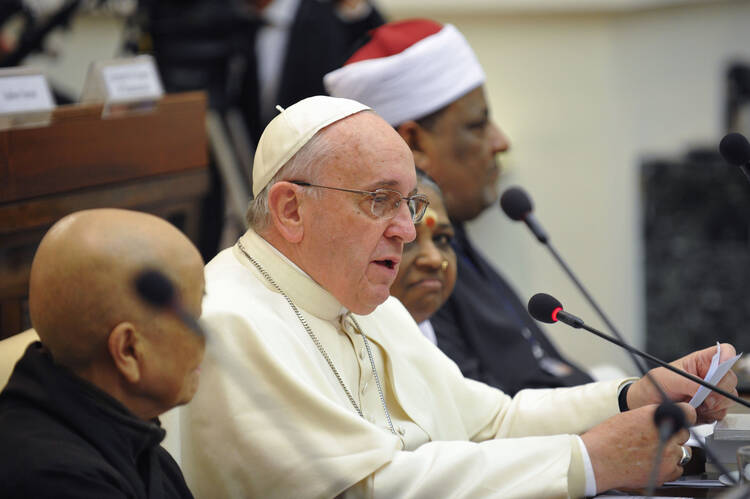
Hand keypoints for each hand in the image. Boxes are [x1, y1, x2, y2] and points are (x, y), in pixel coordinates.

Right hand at [582, 403, 696, 492]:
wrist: (597, 459)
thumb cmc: (607, 438)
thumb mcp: (630, 417)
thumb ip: (651, 418)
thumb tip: (662, 420)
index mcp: (657, 415)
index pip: (687, 412)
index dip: (684, 416)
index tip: (682, 419)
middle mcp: (667, 433)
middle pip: (684, 433)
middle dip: (674, 436)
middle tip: (659, 439)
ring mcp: (669, 454)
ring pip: (683, 452)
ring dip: (672, 452)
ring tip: (654, 453)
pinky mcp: (666, 472)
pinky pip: (677, 469)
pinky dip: (669, 467)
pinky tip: (654, 464)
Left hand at [626, 343, 737, 423]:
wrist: (644, 403)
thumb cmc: (654, 385)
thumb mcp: (667, 378)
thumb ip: (688, 382)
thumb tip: (704, 389)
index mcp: (700, 361)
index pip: (723, 352)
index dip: (727, 357)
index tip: (720, 369)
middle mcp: (709, 376)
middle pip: (730, 379)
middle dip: (720, 390)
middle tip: (705, 398)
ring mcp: (711, 393)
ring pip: (728, 398)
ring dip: (714, 405)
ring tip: (694, 405)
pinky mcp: (710, 409)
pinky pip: (720, 413)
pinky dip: (710, 415)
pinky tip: (695, 412)